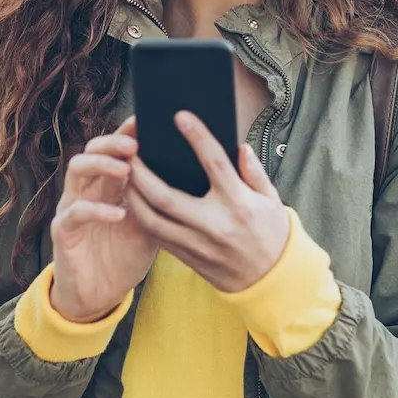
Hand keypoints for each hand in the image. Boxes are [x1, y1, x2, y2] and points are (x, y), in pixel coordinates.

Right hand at [48, 116, 158, 322]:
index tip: (146, 121)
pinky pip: (75, 213)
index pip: (115, 149)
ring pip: (76, 170)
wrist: (98, 296)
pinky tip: (119, 213)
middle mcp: (88, 189)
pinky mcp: (64, 231)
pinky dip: (97, 210)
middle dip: (112, 142)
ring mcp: (72, 207)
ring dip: (101, 165)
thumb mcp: (152, 226)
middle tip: (135, 144)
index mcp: (109, 184)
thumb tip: (196, 178)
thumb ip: (163, 201)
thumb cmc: (125, 256)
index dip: (127, 133)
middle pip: (92, 150)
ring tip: (125, 169)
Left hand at [126, 111, 289, 292]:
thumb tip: (239, 146)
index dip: (198, 137)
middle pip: (166, 196)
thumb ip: (254, 171)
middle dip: (142, 173)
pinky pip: (157, 236)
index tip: (181, 117)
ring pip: (153, 219)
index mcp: (238, 203)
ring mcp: (198, 243)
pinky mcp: (188, 257)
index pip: (215, 163)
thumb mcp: (271, 199)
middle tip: (130, 153)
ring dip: (133, 196)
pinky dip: (142, 216)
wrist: (272, 280)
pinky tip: (134, 200)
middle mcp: (214, 224)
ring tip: (126, 176)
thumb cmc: (272, 234)